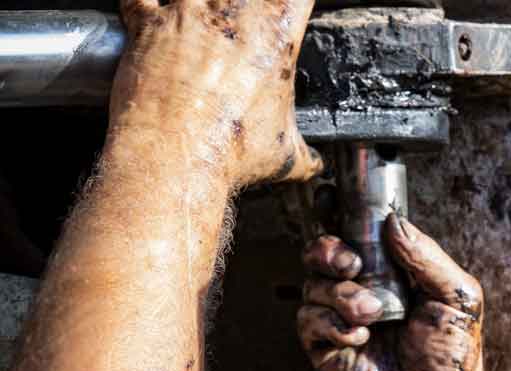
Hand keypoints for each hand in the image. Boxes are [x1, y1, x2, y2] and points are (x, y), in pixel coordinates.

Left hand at [111, 0, 322, 186]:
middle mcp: (234, 11)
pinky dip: (146, 5)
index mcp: (278, 32)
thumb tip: (313, 164)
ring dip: (196, 3)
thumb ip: (306, 154)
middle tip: (239, 28)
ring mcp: (188, 12)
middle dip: (241, 6)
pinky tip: (154, 17)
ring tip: (202, 23)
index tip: (288, 13)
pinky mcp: (147, 24)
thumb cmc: (232, 150)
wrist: (176, 155)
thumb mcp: (286, 155)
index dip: (292, 4)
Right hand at [297, 214, 497, 370]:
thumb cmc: (452, 356)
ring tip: (372, 314)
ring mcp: (341, 315)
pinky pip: (308, 318)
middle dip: (329, 249)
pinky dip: (331, 323)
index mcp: (393, 271)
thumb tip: (394, 222)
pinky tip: (359, 337)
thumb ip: (426, 254)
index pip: (359, 232)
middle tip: (352, 263)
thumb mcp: (456, 295)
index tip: (333, 200)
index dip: (340, 213)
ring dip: (342, 294)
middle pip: (323, 249)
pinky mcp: (324, 344)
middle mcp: (363, 288)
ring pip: (313, 282)